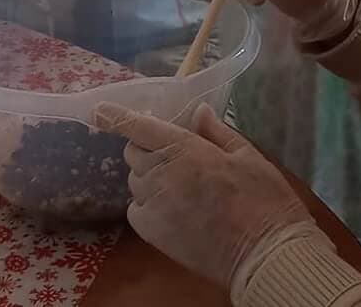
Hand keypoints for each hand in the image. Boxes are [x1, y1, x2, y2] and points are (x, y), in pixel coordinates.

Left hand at [94, 102, 318, 293]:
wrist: (262, 251)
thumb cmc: (261, 196)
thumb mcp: (246, 154)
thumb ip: (216, 131)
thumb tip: (197, 112)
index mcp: (185, 149)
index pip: (140, 128)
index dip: (116, 117)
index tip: (98, 109)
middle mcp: (162, 174)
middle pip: (133, 153)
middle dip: (146, 146)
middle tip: (172, 152)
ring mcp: (155, 206)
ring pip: (135, 180)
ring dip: (148, 175)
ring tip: (179, 183)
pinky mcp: (153, 234)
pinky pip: (136, 209)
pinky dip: (146, 203)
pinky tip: (171, 206)